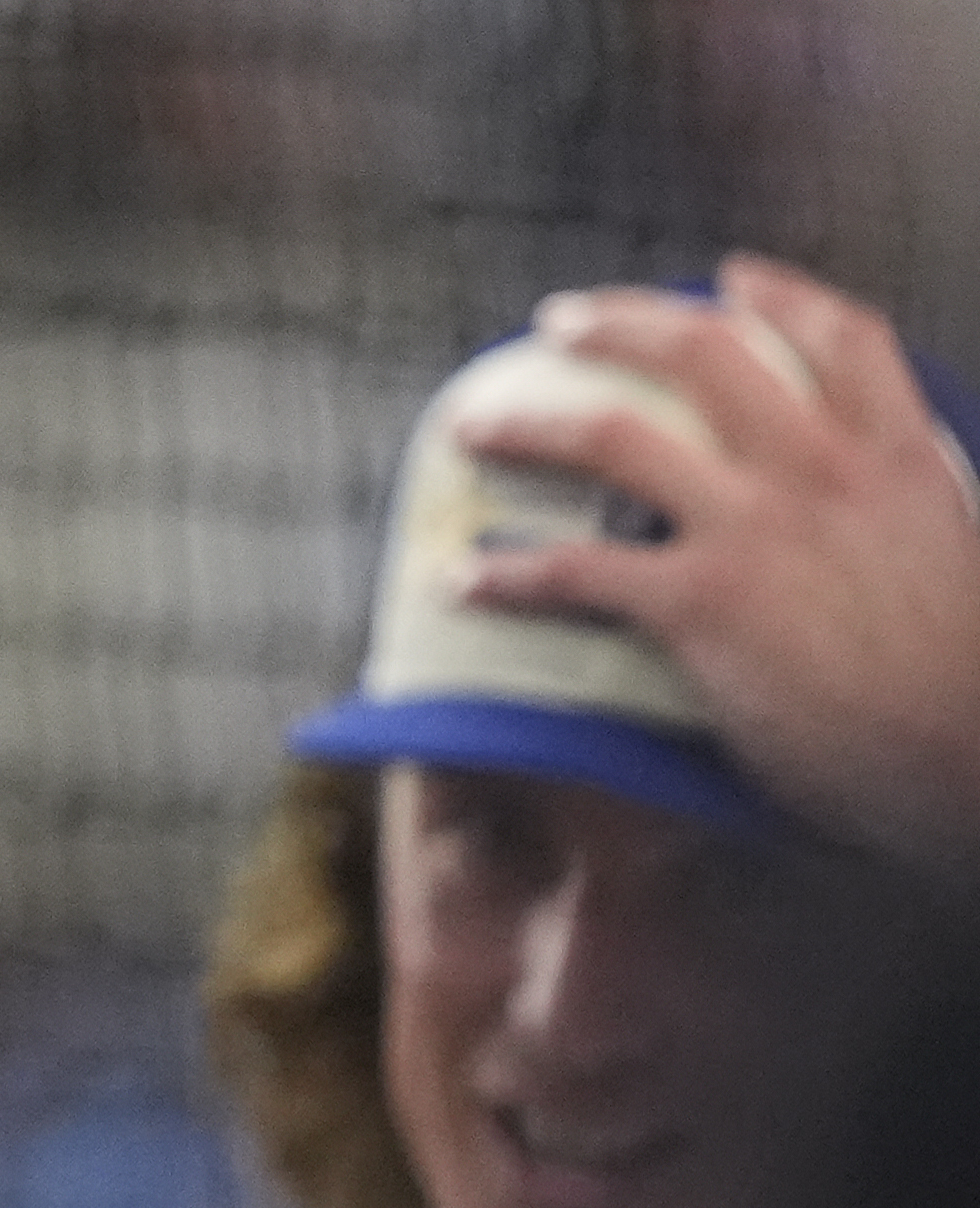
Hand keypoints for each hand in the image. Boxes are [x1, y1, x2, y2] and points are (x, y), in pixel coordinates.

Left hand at [451, 253, 979, 879]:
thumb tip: (867, 536)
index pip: (842, 337)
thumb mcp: (952, 556)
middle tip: (557, 323)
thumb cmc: (964, 684)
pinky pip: (576, 571)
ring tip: (473, 427)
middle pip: (706, 354)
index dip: (779, 296)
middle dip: (619, 324)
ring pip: (617, 439)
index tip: (730, 278)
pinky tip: (461, 581)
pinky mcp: (704, 600)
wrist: (968, 747)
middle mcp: (823, 470)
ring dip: (531, 426)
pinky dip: (506, 574)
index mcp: (898, 457)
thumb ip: (899, 520)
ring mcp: (758, 527)